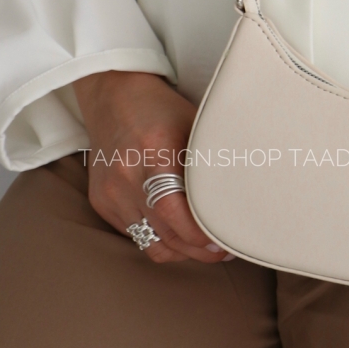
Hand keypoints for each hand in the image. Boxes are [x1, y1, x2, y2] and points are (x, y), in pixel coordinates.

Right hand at [73, 70, 232, 264]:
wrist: (113, 97)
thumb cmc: (163, 110)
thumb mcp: (193, 125)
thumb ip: (211, 160)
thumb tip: (246, 194)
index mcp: (154, 151)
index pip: (171, 208)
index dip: (199, 234)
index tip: (225, 241)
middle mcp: (126, 176)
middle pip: (165, 234)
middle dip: (199, 250)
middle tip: (226, 250)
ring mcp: (110, 193)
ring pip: (151, 243)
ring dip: (182, 251)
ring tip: (206, 246)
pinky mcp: (102, 203)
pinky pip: (136, 235)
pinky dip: (161, 239)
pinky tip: (180, 231)